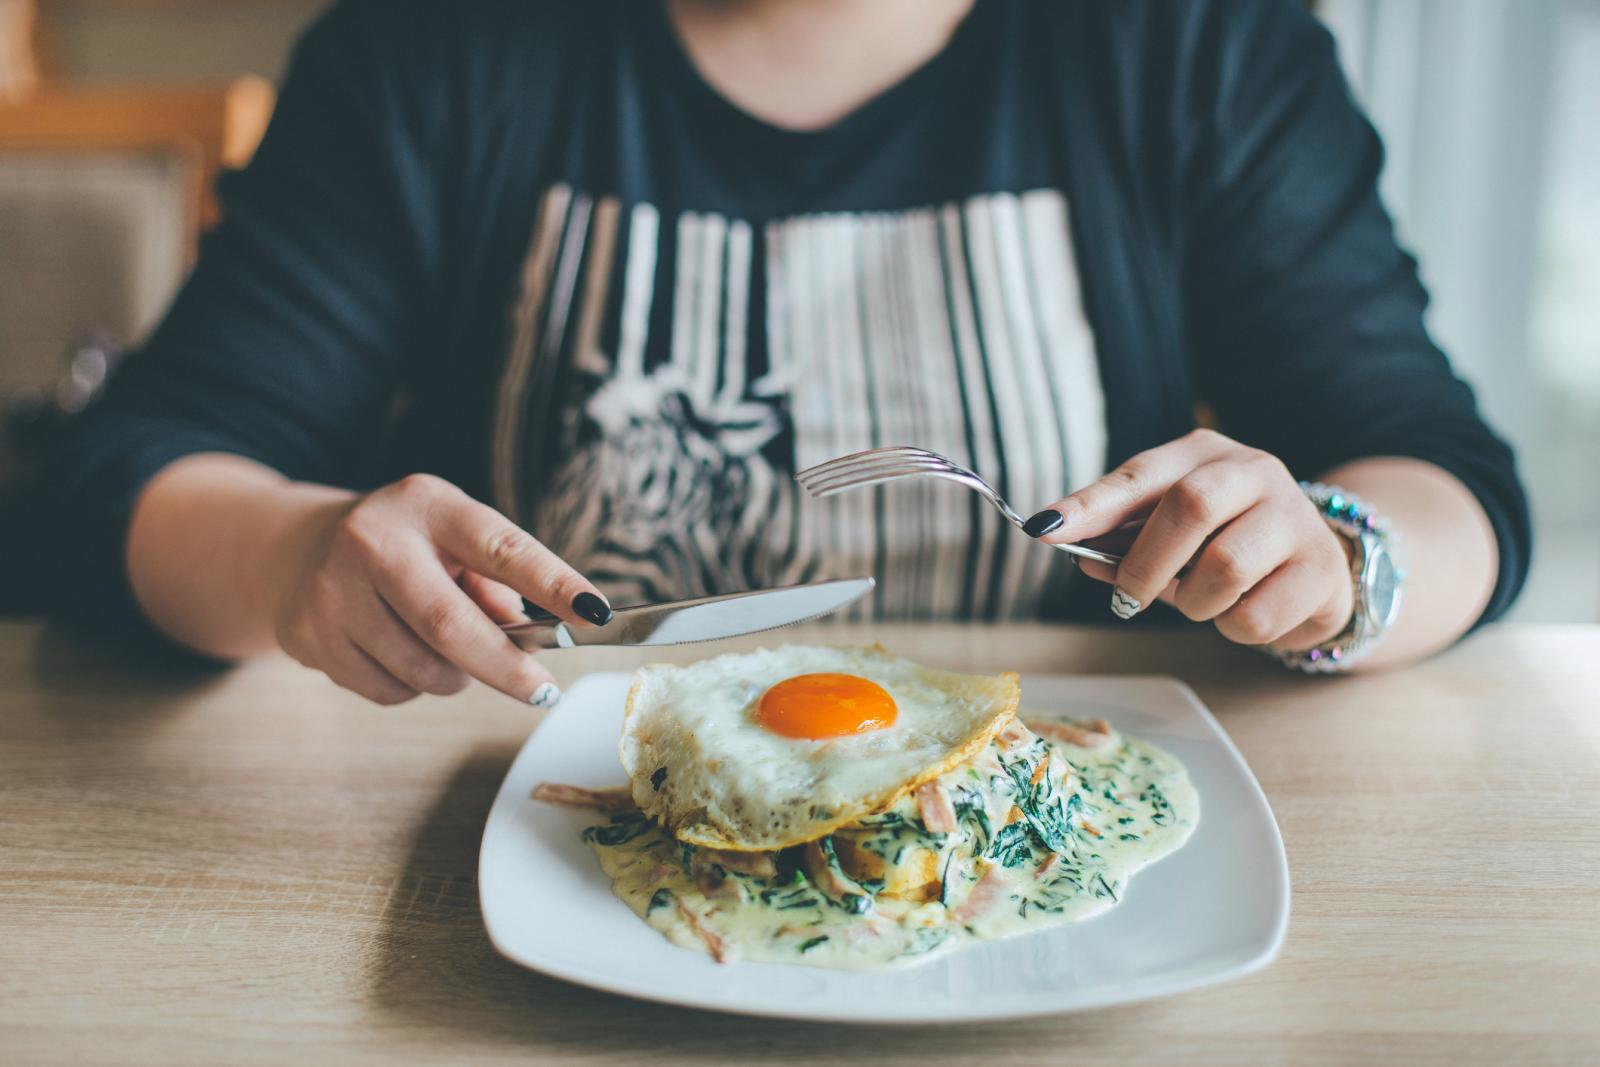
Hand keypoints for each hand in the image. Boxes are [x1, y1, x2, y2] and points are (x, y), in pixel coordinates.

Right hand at [266, 473, 609, 705]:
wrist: (296, 549)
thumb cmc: (405, 546)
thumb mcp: (453, 539)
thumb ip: (495, 581)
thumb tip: (527, 638)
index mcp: (426, 504)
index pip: (500, 547)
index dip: (553, 583)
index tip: (595, 613)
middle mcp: (372, 541)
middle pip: (452, 626)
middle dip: (508, 669)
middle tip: (543, 691)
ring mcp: (332, 591)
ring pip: (423, 670)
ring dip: (456, 677)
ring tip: (447, 649)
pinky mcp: (310, 638)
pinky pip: (390, 692)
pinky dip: (412, 686)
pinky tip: (397, 652)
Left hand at [1023, 429, 1352, 649]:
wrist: (1319, 565)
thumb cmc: (1226, 541)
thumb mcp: (1172, 530)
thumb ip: (1123, 538)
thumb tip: (1068, 547)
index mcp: (1205, 453)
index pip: (1139, 474)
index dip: (1089, 505)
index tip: (1043, 530)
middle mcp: (1255, 471)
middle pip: (1189, 505)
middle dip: (1144, 563)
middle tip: (1126, 600)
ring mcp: (1294, 517)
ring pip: (1223, 567)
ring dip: (1193, 602)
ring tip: (1199, 601)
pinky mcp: (1319, 570)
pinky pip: (1254, 615)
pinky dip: (1231, 627)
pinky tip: (1240, 612)